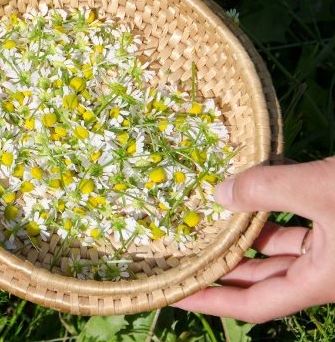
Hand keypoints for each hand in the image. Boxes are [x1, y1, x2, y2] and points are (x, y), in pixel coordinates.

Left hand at [173, 158, 334, 322]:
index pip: (253, 303)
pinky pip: (298, 226)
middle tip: (178, 249)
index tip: (173, 293)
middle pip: (262, 278)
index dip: (211, 300)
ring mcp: (334, 251)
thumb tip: (218, 194)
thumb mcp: (319, 187)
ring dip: (244, 234)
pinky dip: (272, 212)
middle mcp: (325, 273)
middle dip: (220, 264)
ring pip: (279, 250)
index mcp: (319, 281)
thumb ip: (267, 189)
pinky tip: (248, 187)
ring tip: (204, 216)